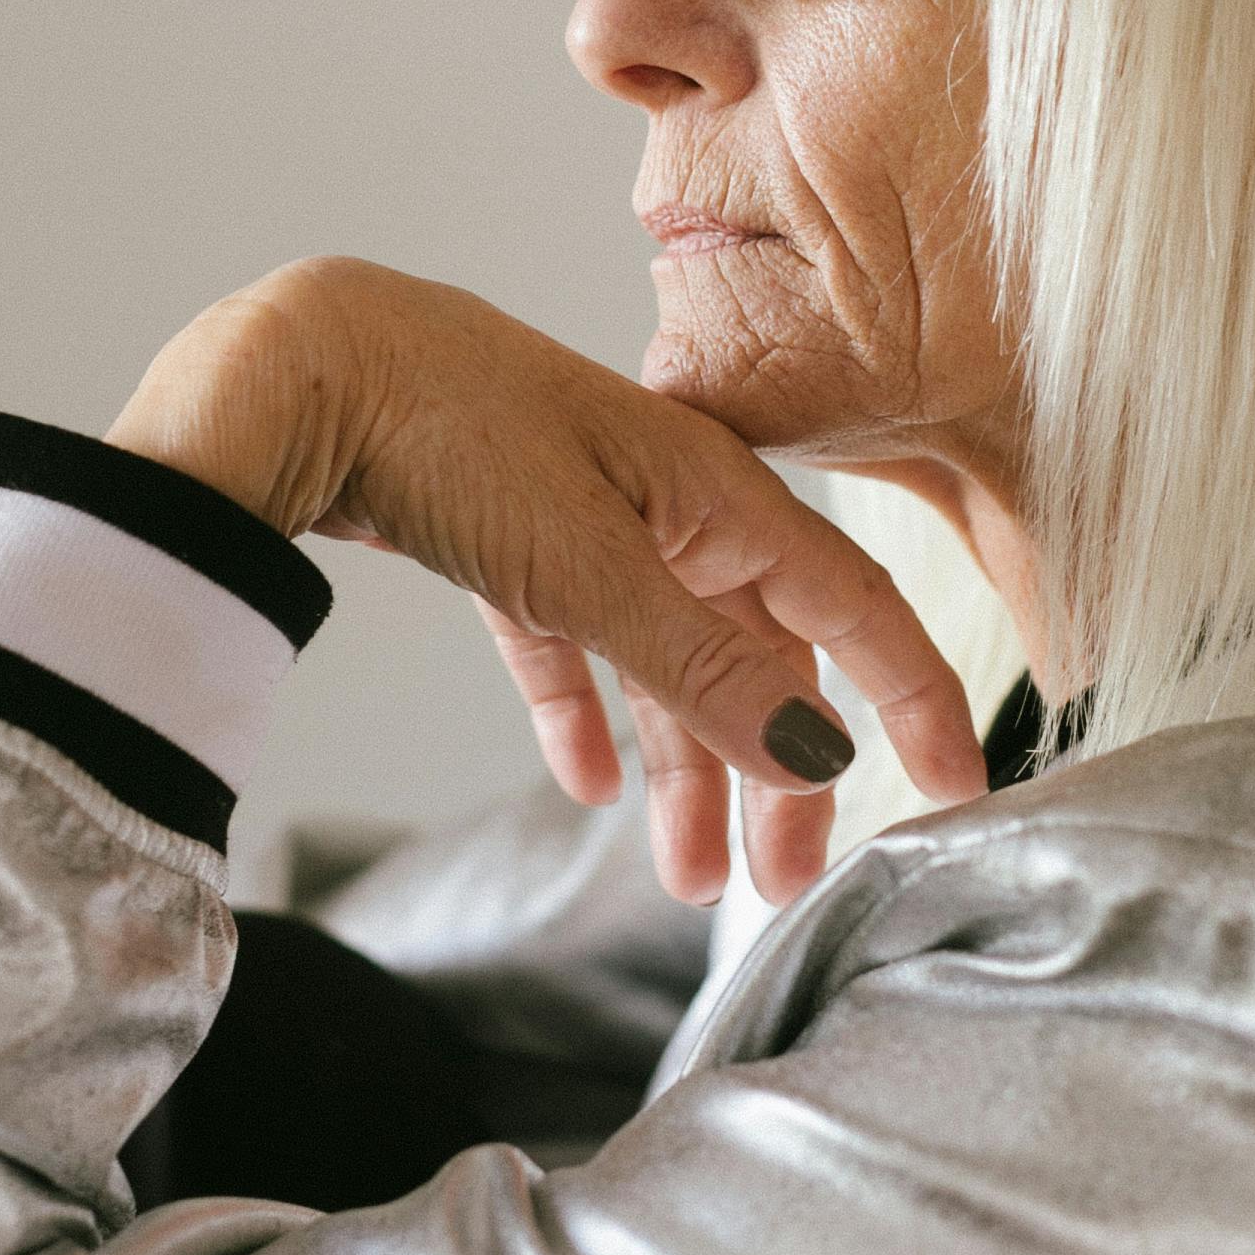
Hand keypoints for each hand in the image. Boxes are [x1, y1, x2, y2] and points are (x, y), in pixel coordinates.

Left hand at [110, 259, 986, 905]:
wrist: (293, 369)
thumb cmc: (448, 431)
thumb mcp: (587, 566)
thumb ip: (702, 666)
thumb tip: (818, 754)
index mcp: (716, 493)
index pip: (851, 606)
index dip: (913, 696)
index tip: (961, 785)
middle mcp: (667, 503)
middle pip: (758, 653)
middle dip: (778, 773)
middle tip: (781, 886)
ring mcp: (583, 518)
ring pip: (664, 664)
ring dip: (683, 771)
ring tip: (684, 877)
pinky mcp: (499, 538)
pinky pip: (568, 645)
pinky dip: (585, 714)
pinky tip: (588, 783)